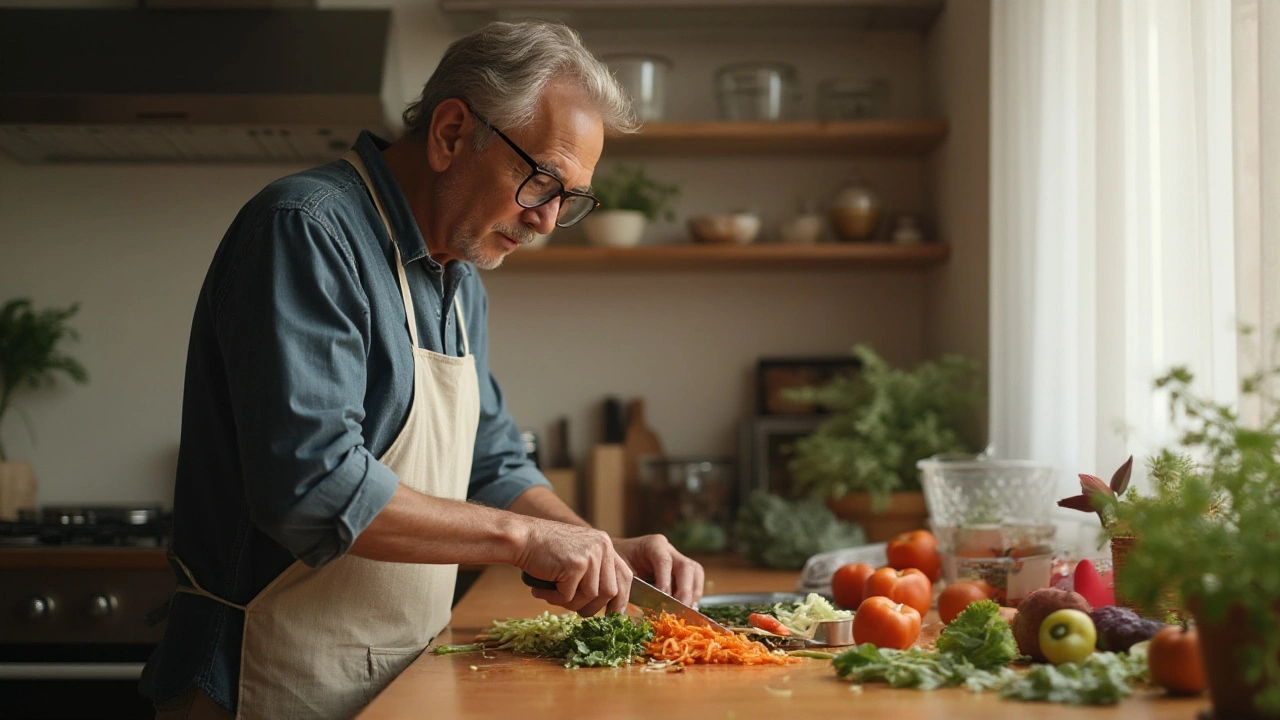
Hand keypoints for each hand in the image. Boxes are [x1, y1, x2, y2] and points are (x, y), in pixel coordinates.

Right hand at [515, 518, 631, 616]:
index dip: (621, 599)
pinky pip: (569, 596)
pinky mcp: (574, 566)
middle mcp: (602, 547)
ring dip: (570, 603)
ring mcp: (589, 556)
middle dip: (593, 607)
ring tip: (552, 595)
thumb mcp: (577, 553)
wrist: (521, 537)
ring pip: (590, 597)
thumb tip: (609, 602)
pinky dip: (554, 599)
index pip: (625, 576)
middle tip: (575, 610)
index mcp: (605, 544)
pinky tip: (541, 589)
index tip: (613, 615)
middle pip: (610, 592)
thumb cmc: (544, 549)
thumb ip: (594, 571)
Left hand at [612, 534, 704, 605]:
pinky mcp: (681, 570)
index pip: (665, 562)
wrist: (614, 557)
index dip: (666, 582)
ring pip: (695, 572)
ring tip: (682, 610)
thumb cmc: (616, 564)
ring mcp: (677, 558)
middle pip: (687, 567)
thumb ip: (629, 586)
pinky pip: (695, 580)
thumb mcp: (619, 572)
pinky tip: (682, 607)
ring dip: (692, 593)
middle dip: (685, 591)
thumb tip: (634, 610)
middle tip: (678, 610)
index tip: (664, 601)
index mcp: (653, 545)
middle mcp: (668, 549)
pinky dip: (692, 595)